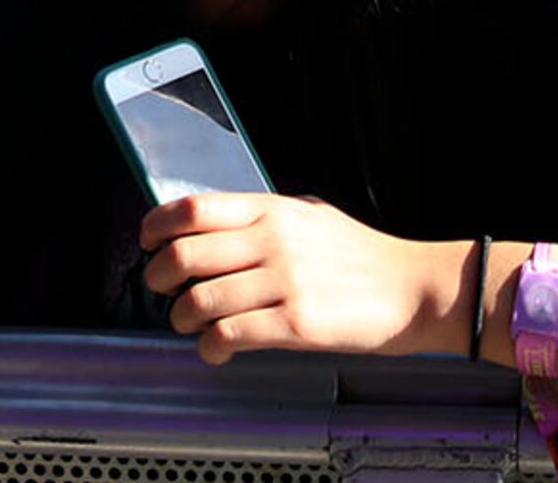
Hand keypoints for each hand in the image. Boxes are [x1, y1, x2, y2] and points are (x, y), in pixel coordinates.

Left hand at [143, 191, 448, 363]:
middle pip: (183, 256)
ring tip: (191, 324)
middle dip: (158, 279)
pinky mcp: (295, 324)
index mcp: (271, 209)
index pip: (191, 208)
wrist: (411, 289)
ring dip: (181, 319)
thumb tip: (208, 222)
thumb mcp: (309, 214)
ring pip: (198, 302)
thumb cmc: (359, 255)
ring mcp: (284, 283)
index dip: (156, 227)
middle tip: (163, 290)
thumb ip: (261, 215)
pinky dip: (210, 348)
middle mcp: (273, 241)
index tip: (147, 243)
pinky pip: (228, 336)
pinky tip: (217, 349)